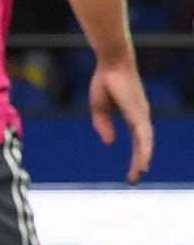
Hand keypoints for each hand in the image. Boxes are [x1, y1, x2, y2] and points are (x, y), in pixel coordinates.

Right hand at [89, 59, 153, 184]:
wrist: (111, 64)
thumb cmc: (105, 81)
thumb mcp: (99, 109)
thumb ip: (103, 126)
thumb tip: (110, 143)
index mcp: (132, 116)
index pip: (136, 142)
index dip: (134, 157)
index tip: (132, 172)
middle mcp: (141, 117)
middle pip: (143, 146)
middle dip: (138, 163)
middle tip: (133, 180)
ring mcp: (142, 115)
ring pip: (145, 144)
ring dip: (142, 160)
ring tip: (138, 176)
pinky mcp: (139, 114)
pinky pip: (144, 137)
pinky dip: (144, 151)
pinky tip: (143, 163)